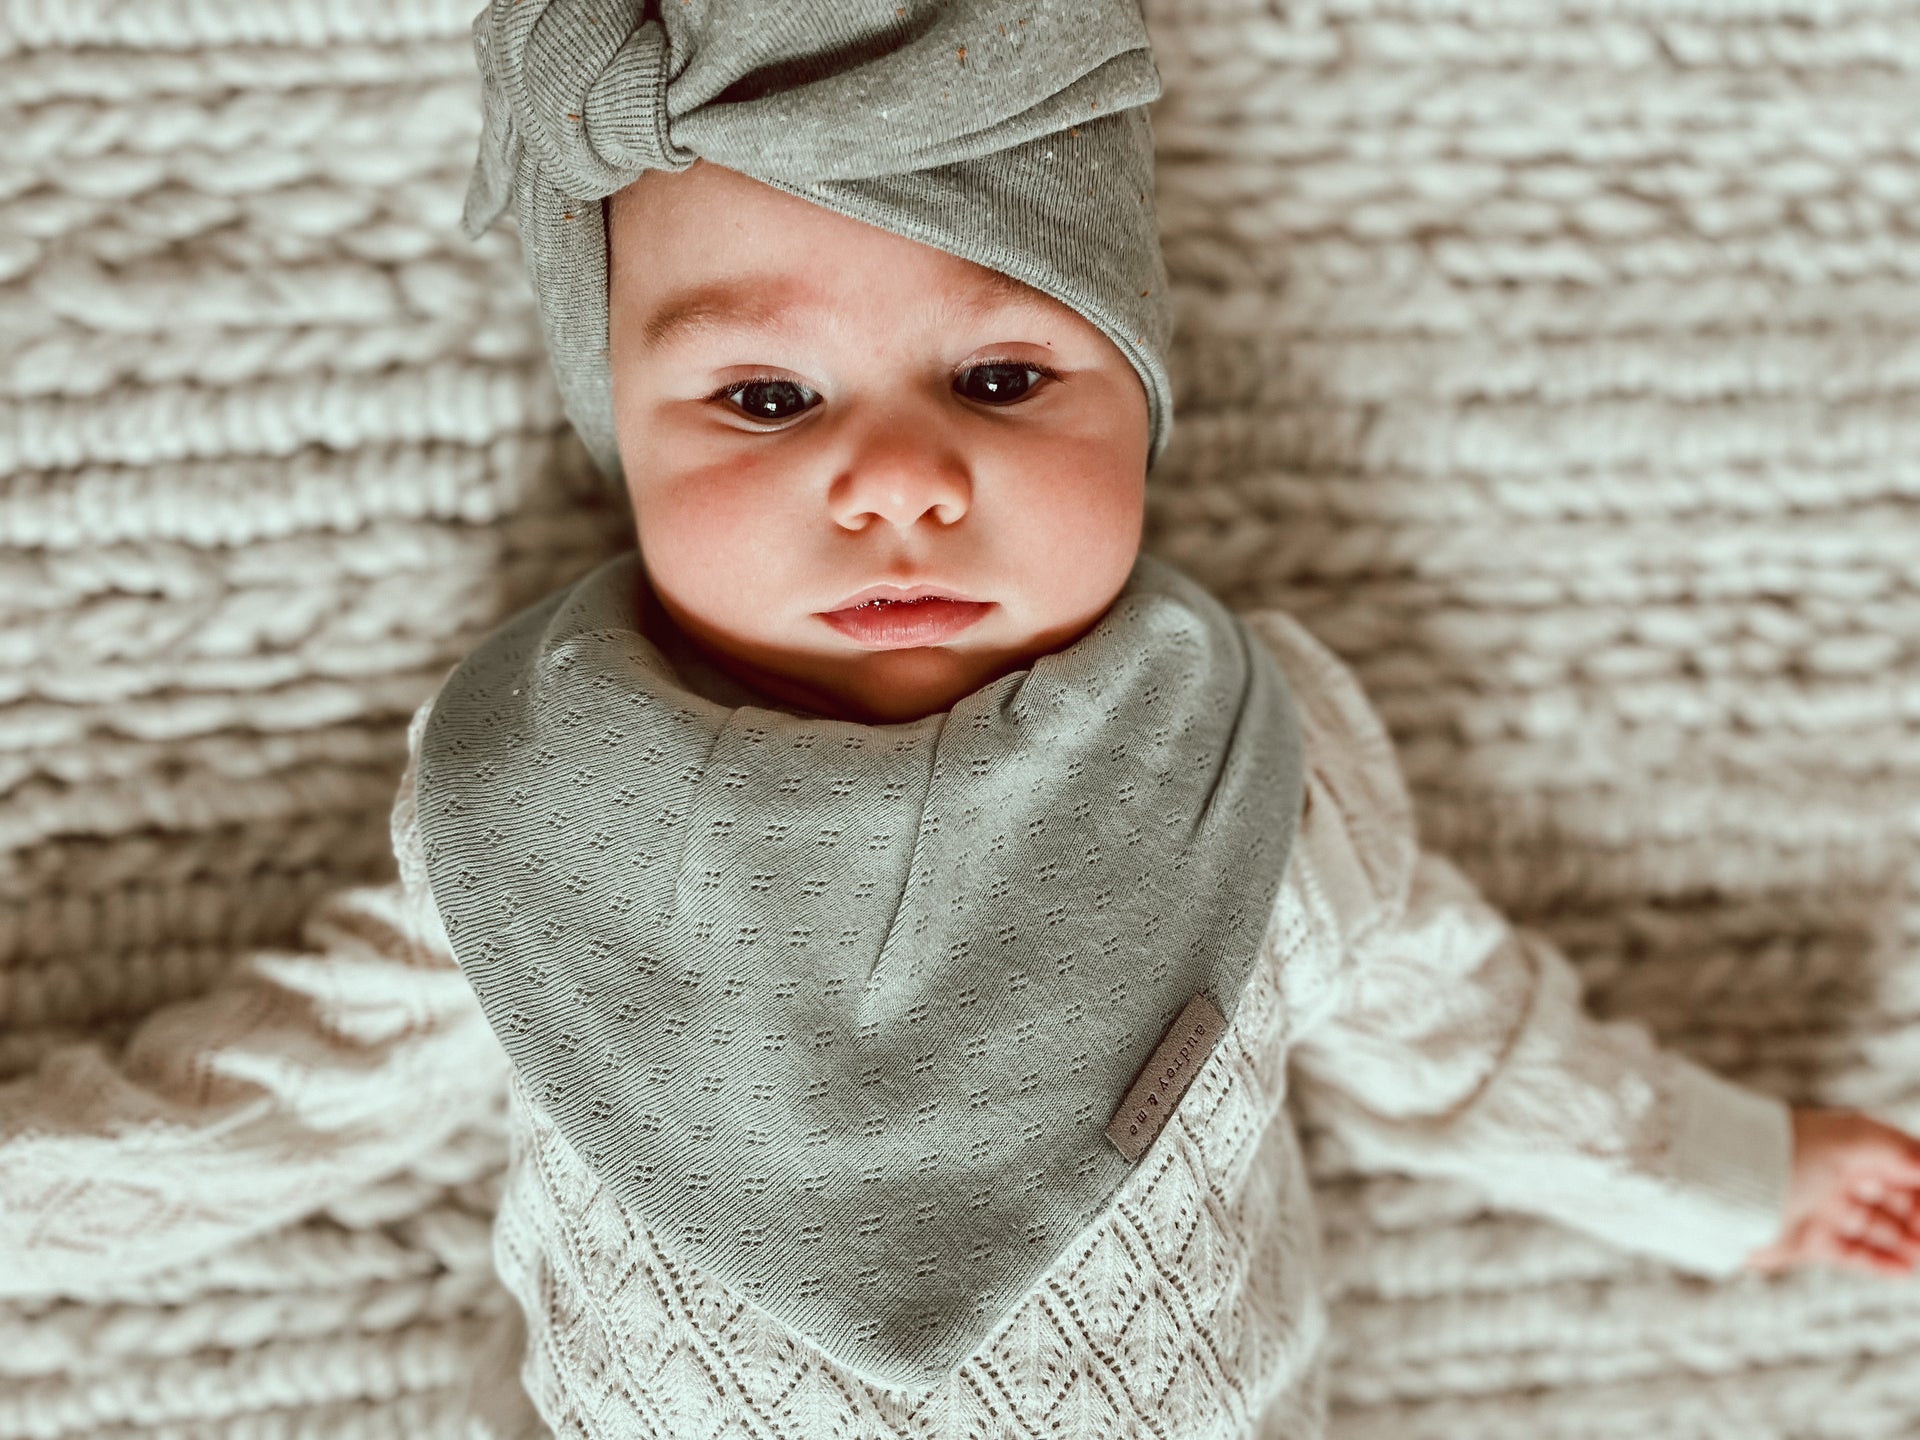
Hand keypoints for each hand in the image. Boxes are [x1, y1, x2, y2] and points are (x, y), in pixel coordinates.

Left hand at [1744, 1106, 1919, 1278]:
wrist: (1723, 1187)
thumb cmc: (1784, 1153)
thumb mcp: (1849, 1140)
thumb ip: (1900, 1150)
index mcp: (1849, 1144)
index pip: (1904, 1164)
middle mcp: (1837, 1175)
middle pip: (1896, 1198)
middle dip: (1918, 1216)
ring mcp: (1823, 1208)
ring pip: (1879, 1229)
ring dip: (1907, 1243)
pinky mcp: (1808, 1241)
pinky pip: (1854, 1254)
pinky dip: (1881, 1264)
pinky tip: (1905, 1271)